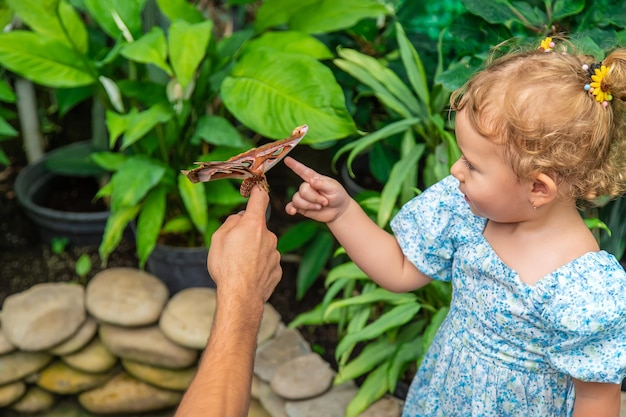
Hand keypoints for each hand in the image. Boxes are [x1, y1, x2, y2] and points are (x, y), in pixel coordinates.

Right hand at [207, 186, 281, 304]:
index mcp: (253, 224)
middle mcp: (268, 235)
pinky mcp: (278, 269)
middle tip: (233, 248)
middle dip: (248, 233)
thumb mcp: (218, 238)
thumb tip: (240, 218)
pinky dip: (259, 266)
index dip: (258, 191)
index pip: (260, 199)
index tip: (258, 187)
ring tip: (239, 266)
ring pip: (263, 245)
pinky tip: (249, 275)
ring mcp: (275, 253)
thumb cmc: (226, 266)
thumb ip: (231, 222)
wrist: (240, 296)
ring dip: (253, 251)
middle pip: (258, 227)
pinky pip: (267, 262)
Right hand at [284, 157, 351, 222]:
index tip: (287, 159)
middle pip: (303, 190)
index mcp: (314, 178)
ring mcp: (303, 197)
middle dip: (315, 198)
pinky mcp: (301, 207)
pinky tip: (293, 211)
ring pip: (297, 199)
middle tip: (325, 202)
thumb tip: (310, 181)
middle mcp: (307, 187)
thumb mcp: (333, 187)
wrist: (339, 210)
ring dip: (310, 205)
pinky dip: (290, 209)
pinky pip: (291, 206)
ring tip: (320, 207)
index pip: (303, 171)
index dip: (295, 165)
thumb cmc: (337, 195)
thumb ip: (322, 183)